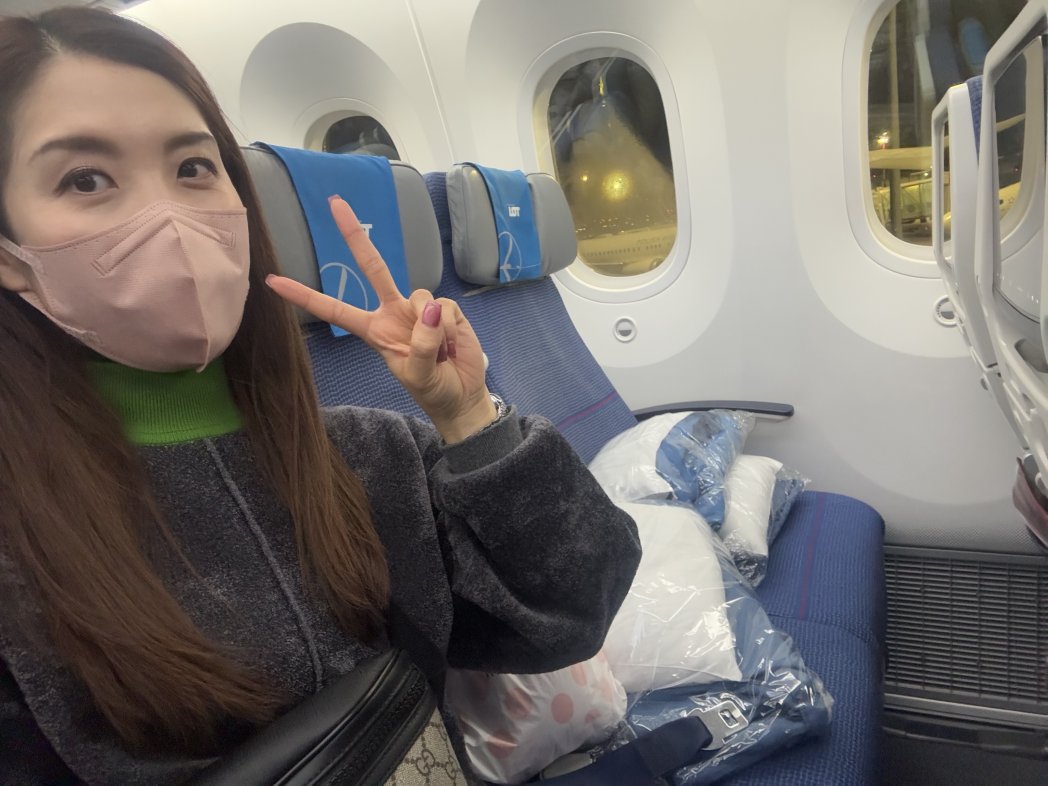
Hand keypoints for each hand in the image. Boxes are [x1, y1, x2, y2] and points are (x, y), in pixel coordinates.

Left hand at [265, 195, 495, 442]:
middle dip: (354, 236)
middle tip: (335, 203)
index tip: (273, 281)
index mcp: (374, 331)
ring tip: (441, 353)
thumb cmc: (433, 389)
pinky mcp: (445, 309)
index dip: (304, 296)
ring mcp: (419, 308)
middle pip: (372, 267)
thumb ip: (421, 345)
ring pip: (419, 296)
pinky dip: (449, 329)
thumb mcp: (418, 375)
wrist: (463, 396)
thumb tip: (429, 308)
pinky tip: (452, 345)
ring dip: (433, 330)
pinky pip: (444, 308)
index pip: (334, 310)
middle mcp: (393, 312)